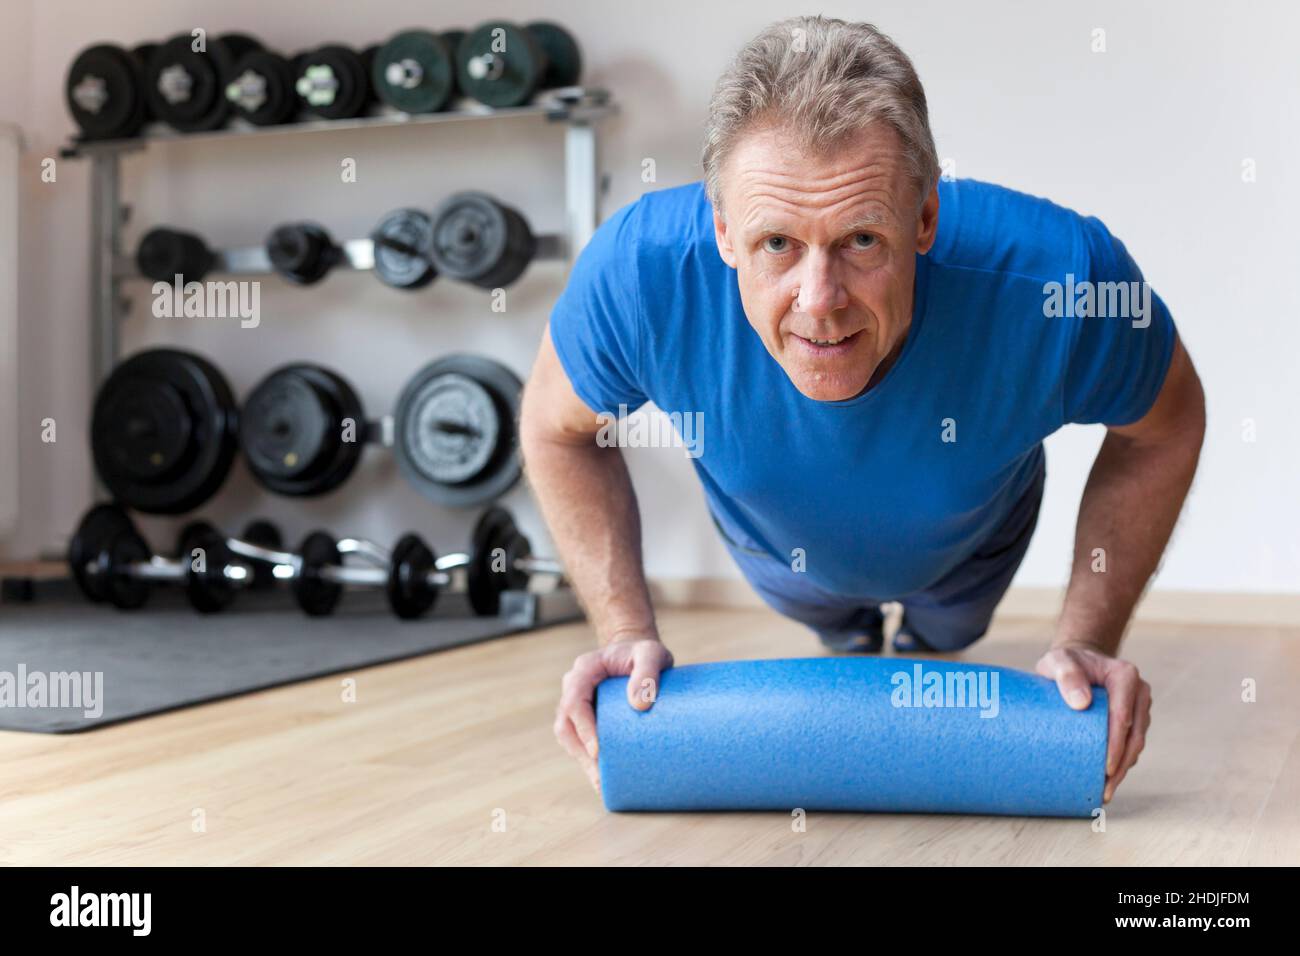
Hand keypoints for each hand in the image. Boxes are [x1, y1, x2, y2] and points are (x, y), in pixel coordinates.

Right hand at [554, 636, 673, 792]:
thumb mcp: (651, 653)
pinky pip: (577, 740)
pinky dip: (585, 758)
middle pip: (565, 724)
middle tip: (600, 777)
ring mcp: (576, 702)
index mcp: (585, 669)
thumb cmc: (645, 653)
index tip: (598, 750)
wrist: (638, 655)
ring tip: (600, 783)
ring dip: (581, 759)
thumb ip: (647, 672)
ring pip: (567, 735)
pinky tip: (600, 778)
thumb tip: (639, 705)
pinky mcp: (584, 717)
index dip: (583, 727)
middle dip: (580, 752)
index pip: (574, 701)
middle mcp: (574, 686)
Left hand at [1035, 643, 1151, 803]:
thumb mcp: (1058, 662)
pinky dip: (1122, 762)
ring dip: (1123, 769)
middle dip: (1121, 765)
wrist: (1076, 662)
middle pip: (1135, 736)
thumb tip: (1081, 703)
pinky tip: (1108, 780)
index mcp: (1125, 676)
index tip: (1105, 768)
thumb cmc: (1065, 662)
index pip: (1123, 716)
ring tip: (1105, 792)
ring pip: (1136, 744)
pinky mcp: (1134, 719)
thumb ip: (1066, 675)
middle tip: (1105, 790)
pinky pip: (1131, 744)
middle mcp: (1138, 692)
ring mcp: (1138, 707)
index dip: (1116, 744)